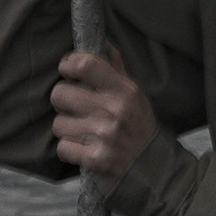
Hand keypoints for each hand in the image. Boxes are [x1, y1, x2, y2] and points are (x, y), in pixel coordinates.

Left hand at [50, 49, 157, 187]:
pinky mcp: (94, 160)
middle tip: (73, 107)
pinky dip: (70, 150)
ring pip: (58, 124)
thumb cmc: (141, 130)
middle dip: (62, 101)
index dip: (68, 64)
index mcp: (124, 91)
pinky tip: (83, 149)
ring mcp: (103, 136)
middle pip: (60, 94)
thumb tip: (103, 42)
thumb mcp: (136, 97)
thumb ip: (116, 70)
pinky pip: (63, 148)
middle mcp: (114, 111)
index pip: (86, 64)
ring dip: (66, 129)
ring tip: (82, 132)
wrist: (157, 173)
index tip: (67, 69)